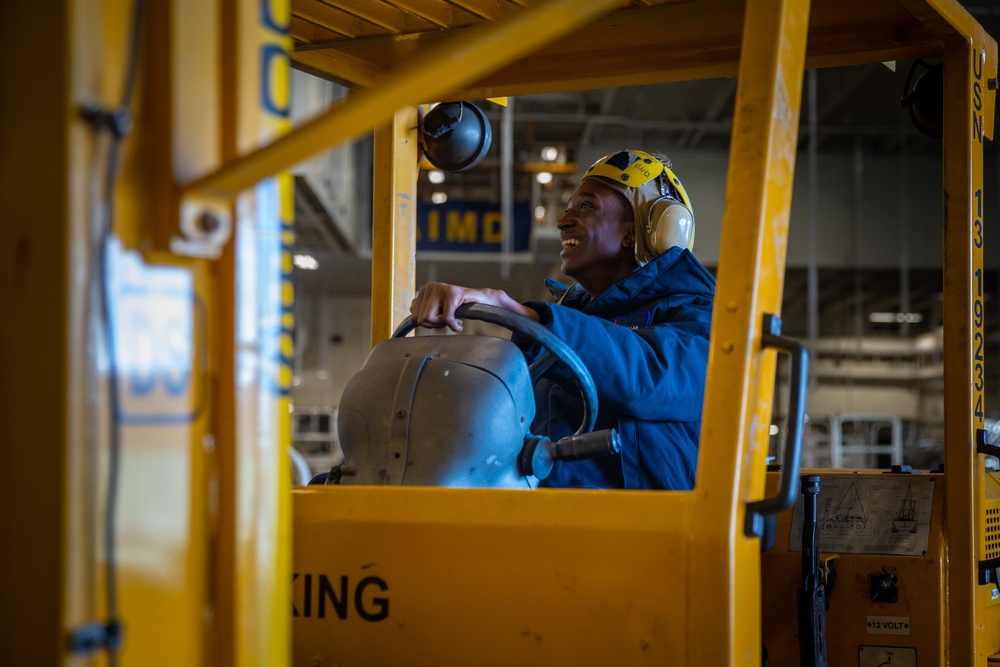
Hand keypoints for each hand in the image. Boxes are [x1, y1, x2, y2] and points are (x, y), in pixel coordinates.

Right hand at [409, 283, 538, 331]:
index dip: (450, 325)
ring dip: (432, 321)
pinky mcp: (418, 295)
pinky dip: (424, 317)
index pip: (444, 316)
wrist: (472, 294)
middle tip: (451, 321)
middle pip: (427, 320)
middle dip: (439, 324)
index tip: (459, 327)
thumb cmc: (489, 300)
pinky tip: (437, 314)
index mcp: (456, 292)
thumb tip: (536, 317)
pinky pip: (412, 315)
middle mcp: (439, 288)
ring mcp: (427, 290)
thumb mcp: (503, 303)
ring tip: (445, 317)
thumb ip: (518, 310)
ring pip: (419, 318)